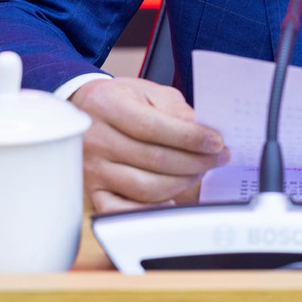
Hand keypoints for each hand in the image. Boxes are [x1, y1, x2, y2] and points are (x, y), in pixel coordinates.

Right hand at [69, 76, 230, 212]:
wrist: (82, 111)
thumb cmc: (119, 101)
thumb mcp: (147, 91)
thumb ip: (174, 109)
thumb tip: (201, 132)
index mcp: (108, 106)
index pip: (153, 127)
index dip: (189, 137)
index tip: (216, 142)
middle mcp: (96, 139)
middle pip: (153, 159)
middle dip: (195, 161)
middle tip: (219, 158)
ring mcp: (92, 169)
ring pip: (145, 187)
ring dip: (181, 182)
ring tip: (200, 172)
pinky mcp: (93, 192)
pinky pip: (122, 210)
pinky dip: (150, 210)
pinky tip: (172, 201)